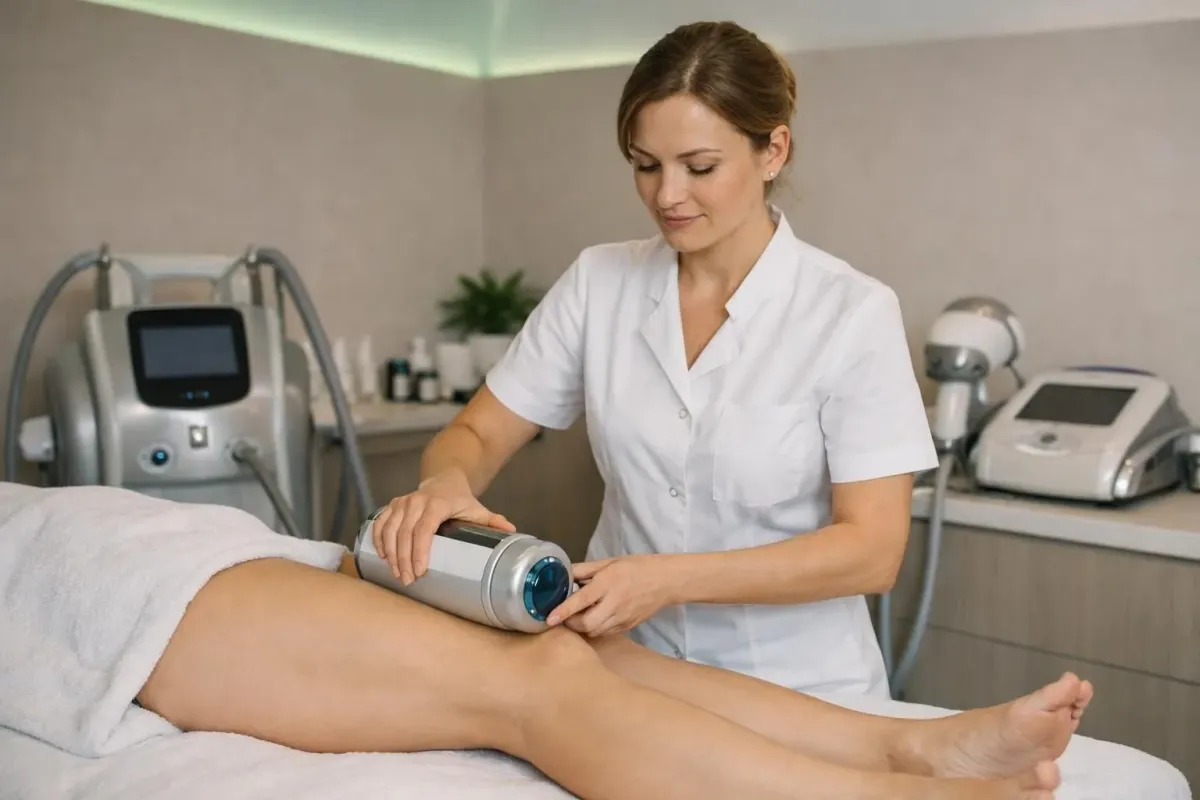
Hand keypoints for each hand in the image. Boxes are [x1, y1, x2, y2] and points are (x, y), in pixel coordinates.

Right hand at [371, 470, 513, 584]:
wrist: (444, 478)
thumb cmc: (460, 499)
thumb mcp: (477, 509)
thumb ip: (492, 521)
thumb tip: (511, 532)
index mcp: (438, 504)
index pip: (424, 529)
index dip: (420, 551)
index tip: (419, 571)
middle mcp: (417, 501)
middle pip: (404, 533)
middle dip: (404, 559)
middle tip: (408, 580)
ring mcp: (402, 502)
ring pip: (390, 529)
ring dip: (390, 553)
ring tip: (397, 573)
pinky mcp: (393, 505)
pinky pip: (380, 523)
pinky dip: (379, 540)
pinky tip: (382, 556)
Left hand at [547, 555, 678, 637]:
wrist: (665, 580)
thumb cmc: (637, 567)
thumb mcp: (608, 562)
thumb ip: (584, 570)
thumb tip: (564, 574)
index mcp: (608, 583)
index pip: (581, 600)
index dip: (563, 610)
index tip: (549, 618)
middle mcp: (615, 603)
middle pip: (586, 624)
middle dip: (571, 623)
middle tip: (565, 615)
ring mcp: (623, 617)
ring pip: (595, 632)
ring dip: (583, 628)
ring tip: (579, 616)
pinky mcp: (628, 626)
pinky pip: (606, 633)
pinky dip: (595, 629)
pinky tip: (595, 618)